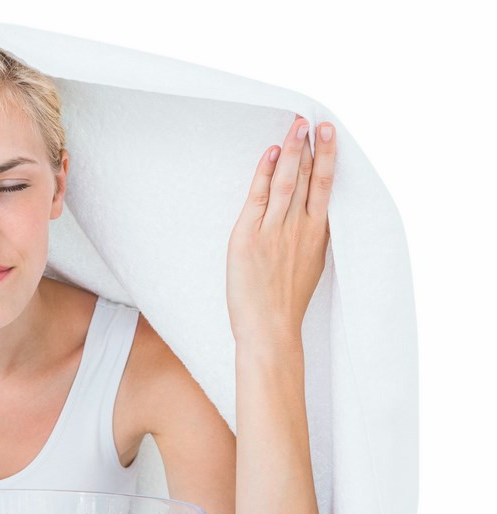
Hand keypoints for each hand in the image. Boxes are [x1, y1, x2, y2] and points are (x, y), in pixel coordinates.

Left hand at [226, 115, 334, 344]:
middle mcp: (299, 228)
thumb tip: (308, 216)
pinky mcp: (249, 237)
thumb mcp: (308, 265)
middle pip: (308, 178)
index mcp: (317, 235)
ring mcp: (275, 231)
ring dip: (292, 151)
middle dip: (312, 145)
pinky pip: (258, 197)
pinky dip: (265, 173)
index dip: (327, 157)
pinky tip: (271, 154)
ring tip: (296, 126)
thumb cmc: (284, 302)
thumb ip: (309, 237)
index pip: (325, 187)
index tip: (329, 132)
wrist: (268, 329)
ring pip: (287, 182)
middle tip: (314, 118)